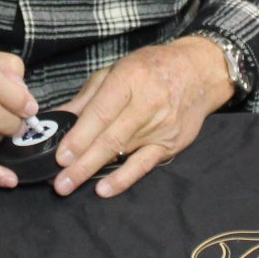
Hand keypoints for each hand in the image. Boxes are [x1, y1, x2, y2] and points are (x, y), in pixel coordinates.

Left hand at [53, 37, 235, 197]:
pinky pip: (143, 165)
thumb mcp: (116, 70)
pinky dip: (123, 178)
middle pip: (110, 138)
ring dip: (93, 171)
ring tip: (69, 185)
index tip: (61, 156)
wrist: (199, 73)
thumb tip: (59, 118)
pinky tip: (104, 189)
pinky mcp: (170, 144)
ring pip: (122, 152)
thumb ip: (87, 97)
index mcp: (129, 79)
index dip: (79, 137)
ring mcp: (161, 126)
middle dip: (82, 162)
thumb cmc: (151, 68)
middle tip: (59, 182)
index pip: (101, 113)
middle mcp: (147, 104)